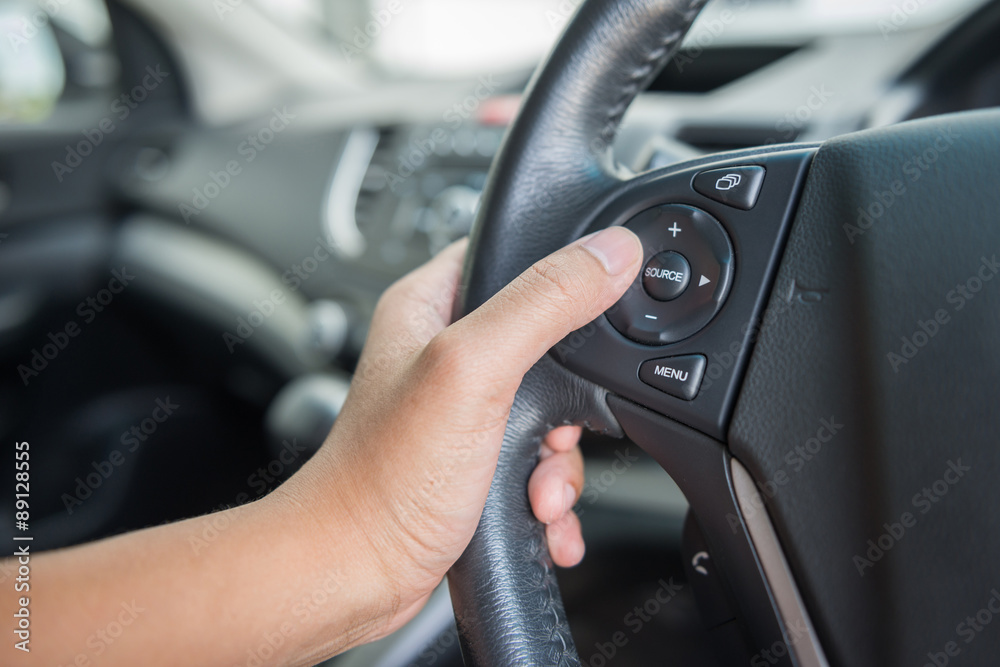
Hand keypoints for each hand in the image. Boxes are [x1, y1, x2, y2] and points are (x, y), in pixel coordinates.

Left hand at [280, 226, 642, 643]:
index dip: (561, 275)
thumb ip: (543, 303)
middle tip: (553, 432)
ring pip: (553, 415)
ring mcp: (462, 413)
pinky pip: (541, 465)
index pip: (511, 255)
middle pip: (549, 345)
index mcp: (431, 306)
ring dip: (561, 464)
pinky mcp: (476, 463)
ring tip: (538, 492)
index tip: (598, 308)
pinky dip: (552, 495)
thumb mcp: (472, 370)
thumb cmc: (382, 479)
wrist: (355, 576)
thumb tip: (611, 253)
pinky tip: (543, 517)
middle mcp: (445, 354)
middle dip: (569, 404)